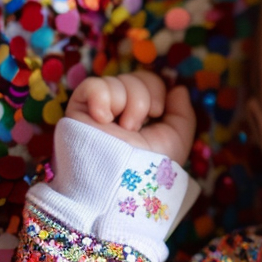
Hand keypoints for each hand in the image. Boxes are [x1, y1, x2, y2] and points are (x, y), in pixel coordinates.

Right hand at [65, 71, 196, 165]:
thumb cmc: (150, 166)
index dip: (157, 90)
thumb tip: (177, 87)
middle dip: (142, 98)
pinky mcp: (78, 111)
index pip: (149, 82)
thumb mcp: (177, 139)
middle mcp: (119, 110)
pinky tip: (103, 119)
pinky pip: (92, 86)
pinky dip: (101, 98)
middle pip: (134, 78)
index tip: (157, 112)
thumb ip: (182, 112)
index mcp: (141, 114)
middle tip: (136, 125)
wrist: (123, 183)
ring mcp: (98, 109)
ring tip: (123, 129)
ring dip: (127, 104)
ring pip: (116, 81)